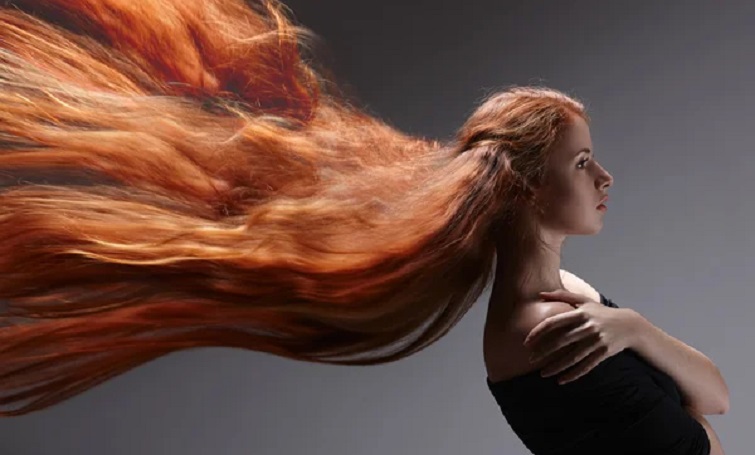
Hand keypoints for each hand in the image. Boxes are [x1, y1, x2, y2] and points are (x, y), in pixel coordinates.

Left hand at [523, 289, 638, 383]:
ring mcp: (596, 341)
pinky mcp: (604, 353)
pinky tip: (561, 380)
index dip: (538, 332)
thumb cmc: (601, 312)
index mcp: (580, 313)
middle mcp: (587, 327)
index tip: (527, 342)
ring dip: (556, 367)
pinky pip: (586, 366)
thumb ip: (562, 295)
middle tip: (530, 359)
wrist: (629, 325)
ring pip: (572, 357)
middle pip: (561, 341)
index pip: (554, 322)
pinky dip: (573, 374)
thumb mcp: (584, 301)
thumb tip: (539, 294)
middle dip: (543, 352)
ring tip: (542, 374)